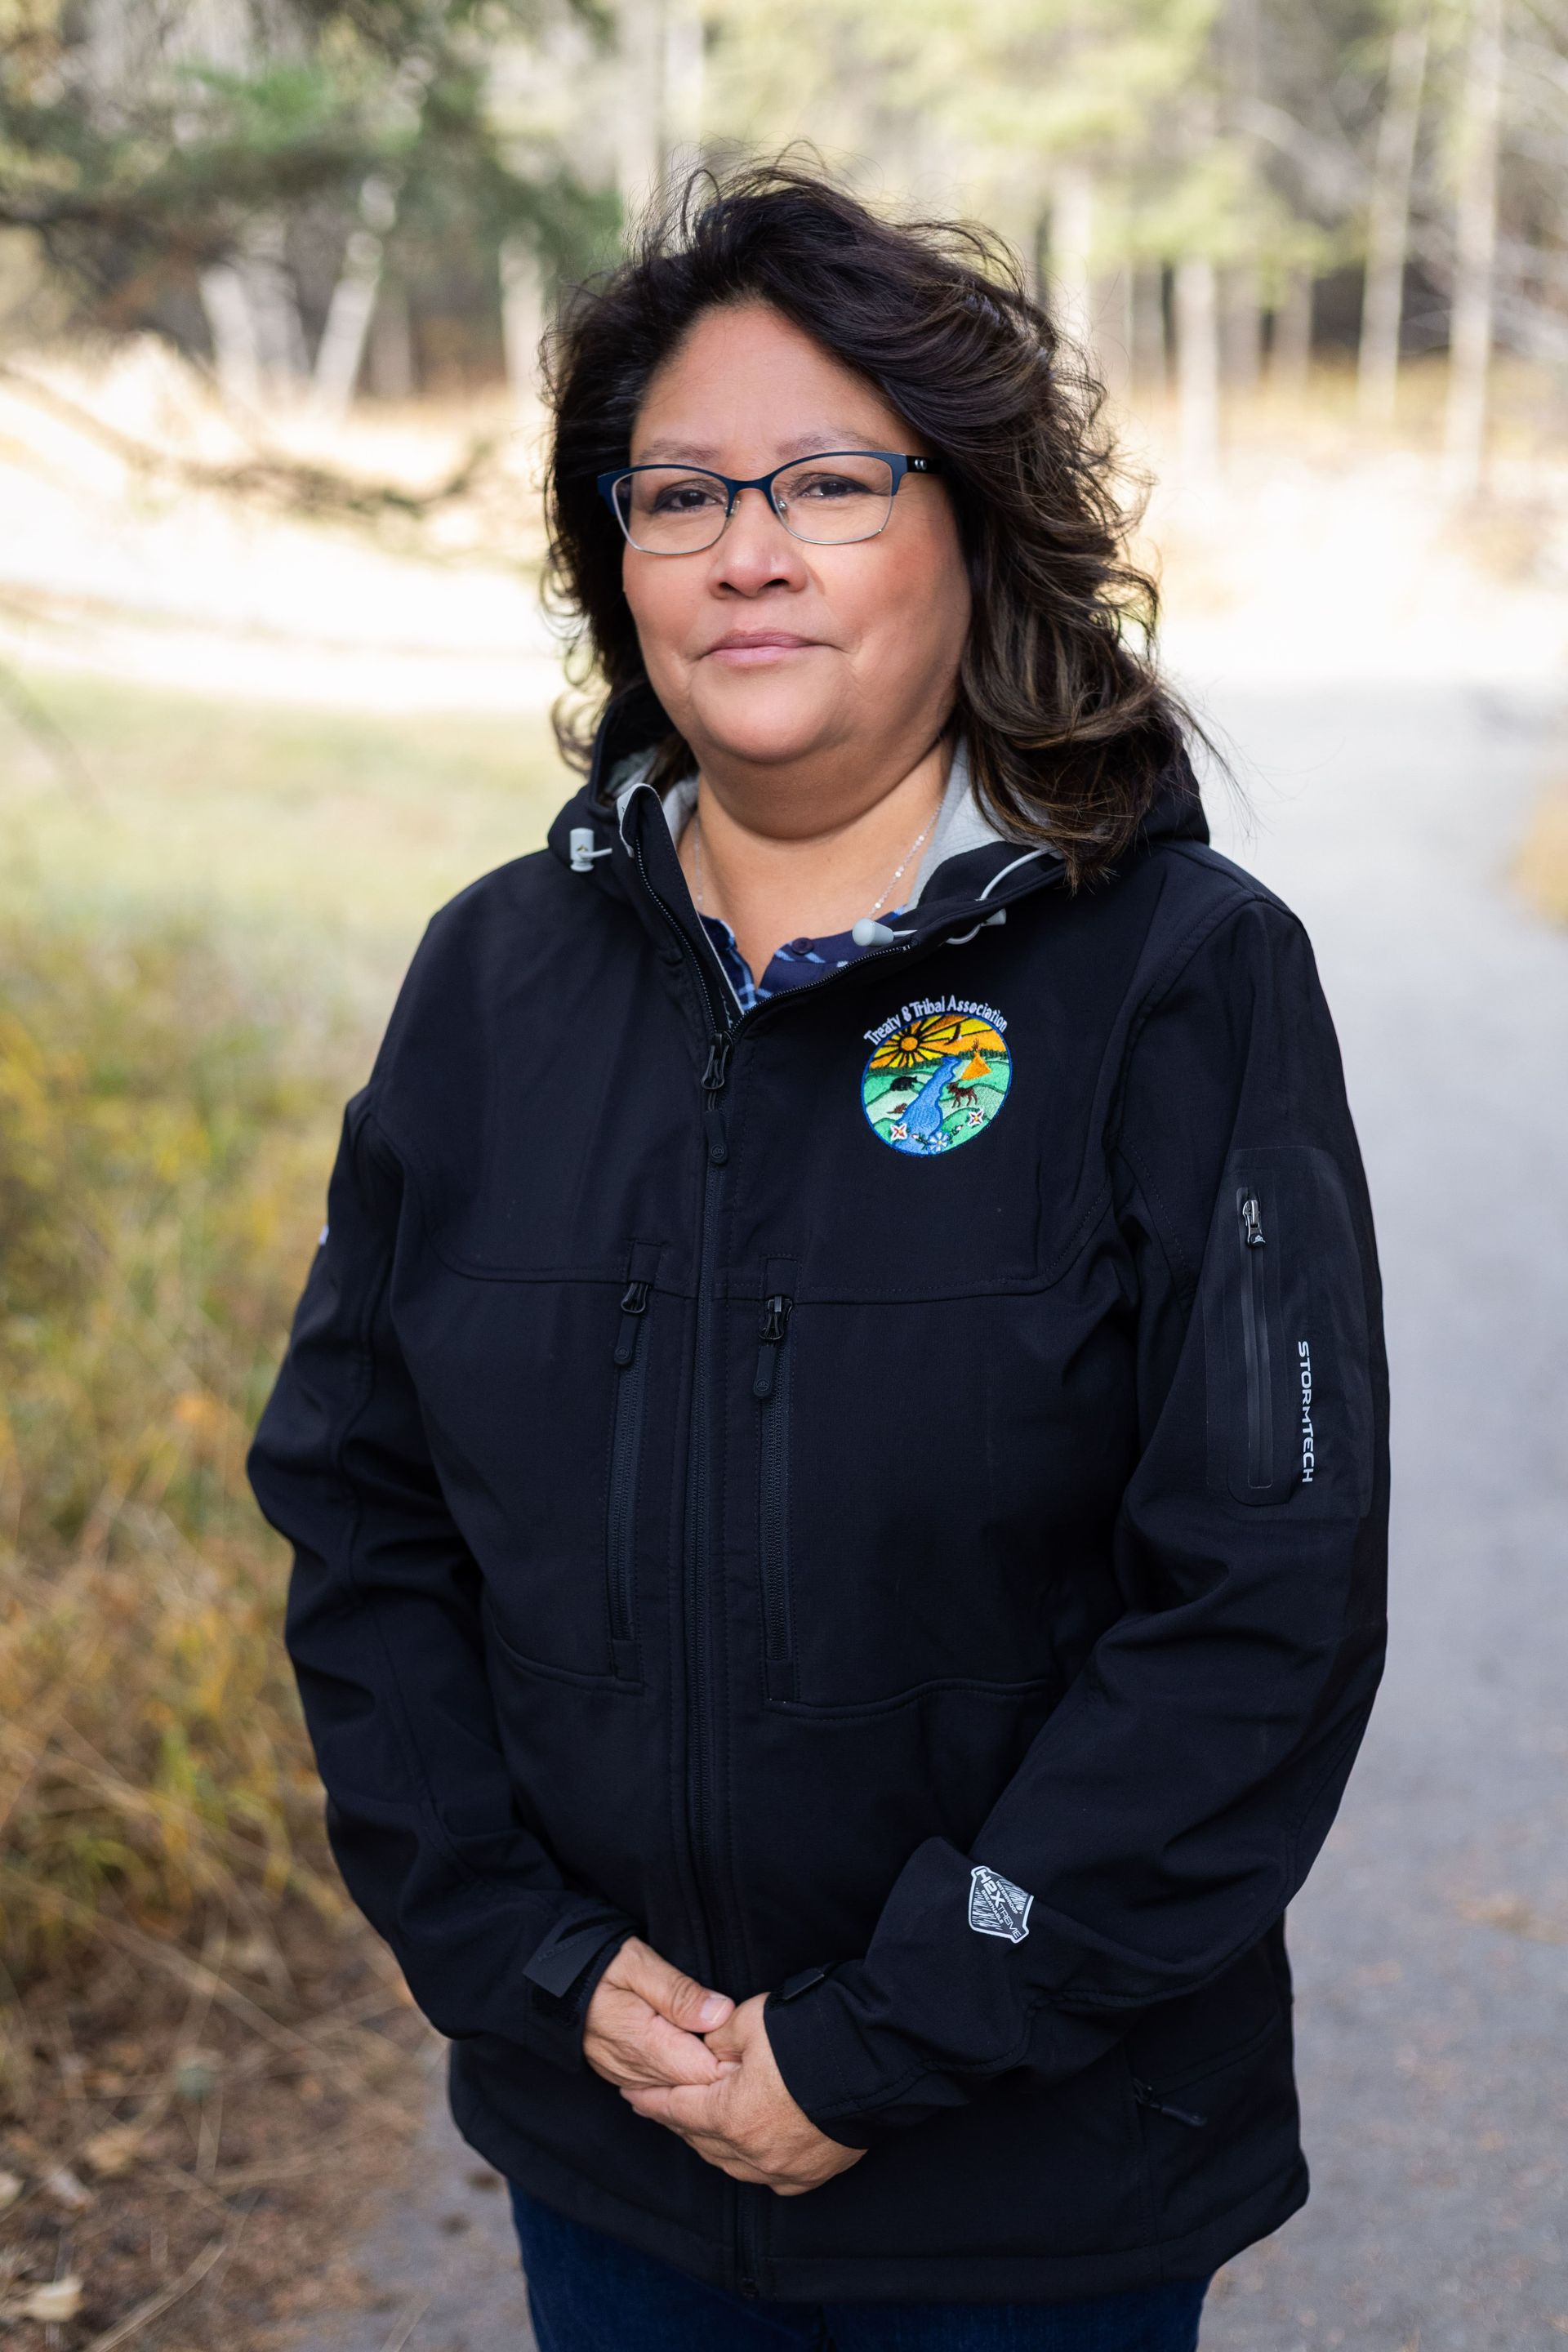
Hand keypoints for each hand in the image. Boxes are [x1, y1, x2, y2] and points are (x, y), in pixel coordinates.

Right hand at [583, 1935, 735, 2092]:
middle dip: (724, 2068)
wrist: (549, 1982)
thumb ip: (679, 1992)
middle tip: (739, 2037)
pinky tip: (694, 2054)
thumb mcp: (638, 1963)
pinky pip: (664, 2088)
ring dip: (704, 2073)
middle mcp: (638, 2071)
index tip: (745, 2036)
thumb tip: (721, 2015)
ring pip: (682, 2091)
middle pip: (697, 2088)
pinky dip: (682, 2076)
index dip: (732, 2058)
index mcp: (645, 2043)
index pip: (706, 2074)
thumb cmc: (597, 1964)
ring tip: (720, 2044)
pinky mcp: (625, 2079)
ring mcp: (630, 2080)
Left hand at [620, 1992, 865, 2195]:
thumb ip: (715, 2041)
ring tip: (702, 2122)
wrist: (876, 2059)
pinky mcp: (813, 2174)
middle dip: (680, 2119)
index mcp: (730, 2117)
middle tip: (663, 2103)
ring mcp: (784, 2171)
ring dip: (714, 2142)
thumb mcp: (748, 2021)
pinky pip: (769, 2176)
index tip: (631, 2094)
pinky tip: (749, 2147)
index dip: (651, 2101)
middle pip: (702, 2140)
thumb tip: (703, 2051)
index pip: (677, 2110)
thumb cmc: (810, 2036)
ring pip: (732, 2163)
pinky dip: (752, 2161)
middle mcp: (753, 2155)